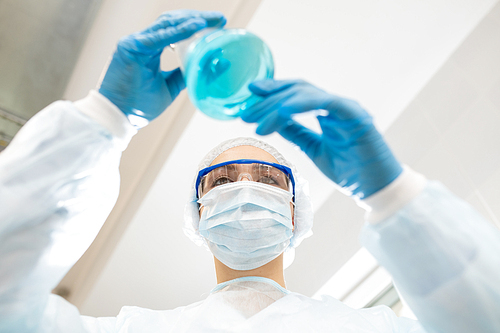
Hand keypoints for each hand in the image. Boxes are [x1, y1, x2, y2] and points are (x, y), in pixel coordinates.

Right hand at [99, 10, 225, 125]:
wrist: (118, 117)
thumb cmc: (139, 105)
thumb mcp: (170, 87)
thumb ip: (185, 73)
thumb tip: (212, 65)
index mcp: (149, 49)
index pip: (174, 29)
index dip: (195, 24)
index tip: (218, 25)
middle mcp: (141, 41)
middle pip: (172, 22)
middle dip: (197, 18)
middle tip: (220, 19)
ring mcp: (134, 42)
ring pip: (166, 24)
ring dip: (191, 20)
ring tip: (213, 21)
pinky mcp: (130, 47)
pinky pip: (158, 37)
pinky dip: (178, 31)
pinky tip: (196, 26)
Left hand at [240, 79, 402, 198]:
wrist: (374, 188)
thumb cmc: (349, 170)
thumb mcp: (313, 149)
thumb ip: (296, 132)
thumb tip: (273, 120)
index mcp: (326, 112)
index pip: (296, 93)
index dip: (274, 91)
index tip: (251, 94)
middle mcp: (335, 106)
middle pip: (297, 91)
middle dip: (269, 100)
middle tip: (245, 114)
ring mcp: (346, 108)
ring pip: (307, 94)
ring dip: (278, 105)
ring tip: (256, 120)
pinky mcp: (355, 116)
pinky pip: (326, 102)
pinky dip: (303, 104)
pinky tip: (282, 111)